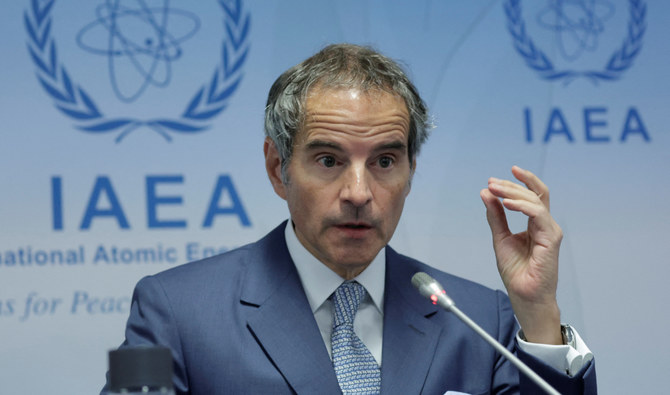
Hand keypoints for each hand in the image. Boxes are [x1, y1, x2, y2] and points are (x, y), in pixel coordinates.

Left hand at [480, 166, 562, 344]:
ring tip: (495, 189)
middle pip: (534, 195)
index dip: (519, 182)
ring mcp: (550, 232)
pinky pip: (539, 215)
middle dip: (511, 185)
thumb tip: (486, 193)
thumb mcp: (500, 238)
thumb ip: (496, 216)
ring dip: (514, 192)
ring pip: (536, 201)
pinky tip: (507, 204)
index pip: (532, 196)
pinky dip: (522, 206)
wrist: (524, 297)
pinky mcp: (551, 240)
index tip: (497, 177)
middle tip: (492, 182)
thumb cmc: (516, 272)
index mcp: (535, 225)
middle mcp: (545, 225)